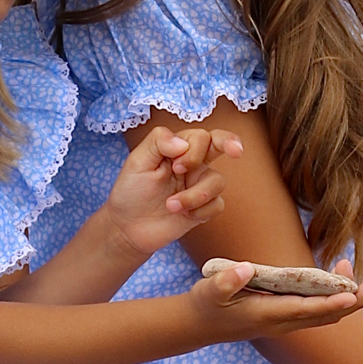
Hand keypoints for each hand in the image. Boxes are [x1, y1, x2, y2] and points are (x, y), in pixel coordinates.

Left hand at [103, 125, 243, 259]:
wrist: (128, 227)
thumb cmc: (131, 191)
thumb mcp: (137, 161)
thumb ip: (158, 142)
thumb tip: (183, 142)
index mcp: (177, 149)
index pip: (200, 137)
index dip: (194, 150)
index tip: (176, 167)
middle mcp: (192, 164)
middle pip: (220, 144)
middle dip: (230, 143)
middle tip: (235, 151)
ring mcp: (199, 186)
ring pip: (218, 181)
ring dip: (196, 195)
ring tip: (171, 205)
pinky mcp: (203, 208)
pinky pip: (218, 204)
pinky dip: (201, 211)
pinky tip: (183, 215)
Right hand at [187, 258, 362, 342]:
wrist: (201, 325)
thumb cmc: (206, 304)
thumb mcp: (209, 291)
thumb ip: (226, 282)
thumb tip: (245, 269)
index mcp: (267, 315)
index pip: (306, 311)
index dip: (331, 304)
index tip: (352, 296)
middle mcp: (283, 322)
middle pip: (328, 317)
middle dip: (354, 302)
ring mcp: (287, 321)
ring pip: (326, 314)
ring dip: (346, 297)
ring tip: (351, 267)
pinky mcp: (287, 315)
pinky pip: (318, 309)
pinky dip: (333, 295)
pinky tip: (336, 275)